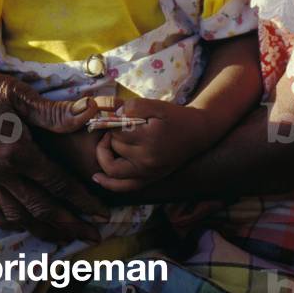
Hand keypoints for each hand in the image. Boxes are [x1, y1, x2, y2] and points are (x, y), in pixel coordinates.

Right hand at [0, 61, 109, 241]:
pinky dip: (8, 223)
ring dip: (43, 229)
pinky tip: (21, 225)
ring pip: (16, 215)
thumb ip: (54, 111)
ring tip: (64, 236)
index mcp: (15, 152)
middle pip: (40, 208)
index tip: (102, 213)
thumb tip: (90, 113)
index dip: (82, 200)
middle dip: (70, 224)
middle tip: (94, 235)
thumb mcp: (18, 93)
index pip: (57, 183)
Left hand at [92, 98, 212, 192]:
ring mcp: (148, 173)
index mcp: (150, 139)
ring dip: (106, 153)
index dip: (112, 121)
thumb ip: (133, 107)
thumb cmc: (174, 117)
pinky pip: (123, 187)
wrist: (197, 133)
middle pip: (114, 148)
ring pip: (113, 168)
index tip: (117, 115)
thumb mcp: (156, 105)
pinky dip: (108, 183)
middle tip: (114, 125)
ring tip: (109, 141)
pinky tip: (96, 177)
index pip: (117, 131)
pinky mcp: (149, 179)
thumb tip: (113, 113)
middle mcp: (147, 160)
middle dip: (110, 135)